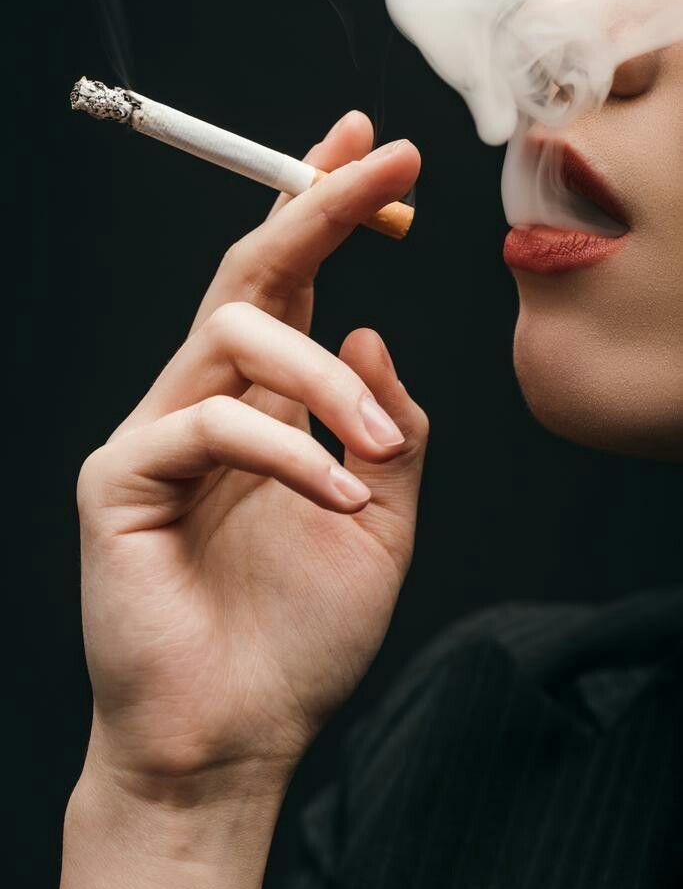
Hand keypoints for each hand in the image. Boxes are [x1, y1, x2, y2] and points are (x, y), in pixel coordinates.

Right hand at [76, 113, 426, 797]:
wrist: (234, 737)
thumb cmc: (301, 638)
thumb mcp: (381, 524)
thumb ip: (388, 430)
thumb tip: (373, 332)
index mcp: (267, 409)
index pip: (289, 286)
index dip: (324, 211)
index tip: (372, 151)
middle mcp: (208, 403)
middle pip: (250, 271)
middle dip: (316, 205)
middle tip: (383, 163)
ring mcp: (157, 434)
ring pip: (237, 335)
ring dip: (326, 379)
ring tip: (375, 451)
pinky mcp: (120, 478)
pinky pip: (210, 422)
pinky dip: (289, 454)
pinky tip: (336, 503)